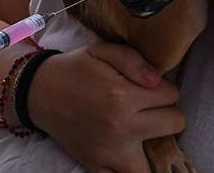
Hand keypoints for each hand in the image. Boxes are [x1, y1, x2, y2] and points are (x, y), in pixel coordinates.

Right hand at [28, 43, 185, 172]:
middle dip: (165, 112)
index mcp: (123, 96)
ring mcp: (110, 152)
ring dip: (153, 147)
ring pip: (156, 164)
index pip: (172, 95)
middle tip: (147, 108)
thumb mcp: (101, 51)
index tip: (148, 88)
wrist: (38, 92)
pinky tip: (125, 151)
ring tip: (142, 133)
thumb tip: (157, 81)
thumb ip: (134, 60)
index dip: (163, 88)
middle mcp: (121, 127)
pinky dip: (129, 166)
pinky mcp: (96, 166)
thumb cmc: (73, 69)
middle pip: (175, 124)